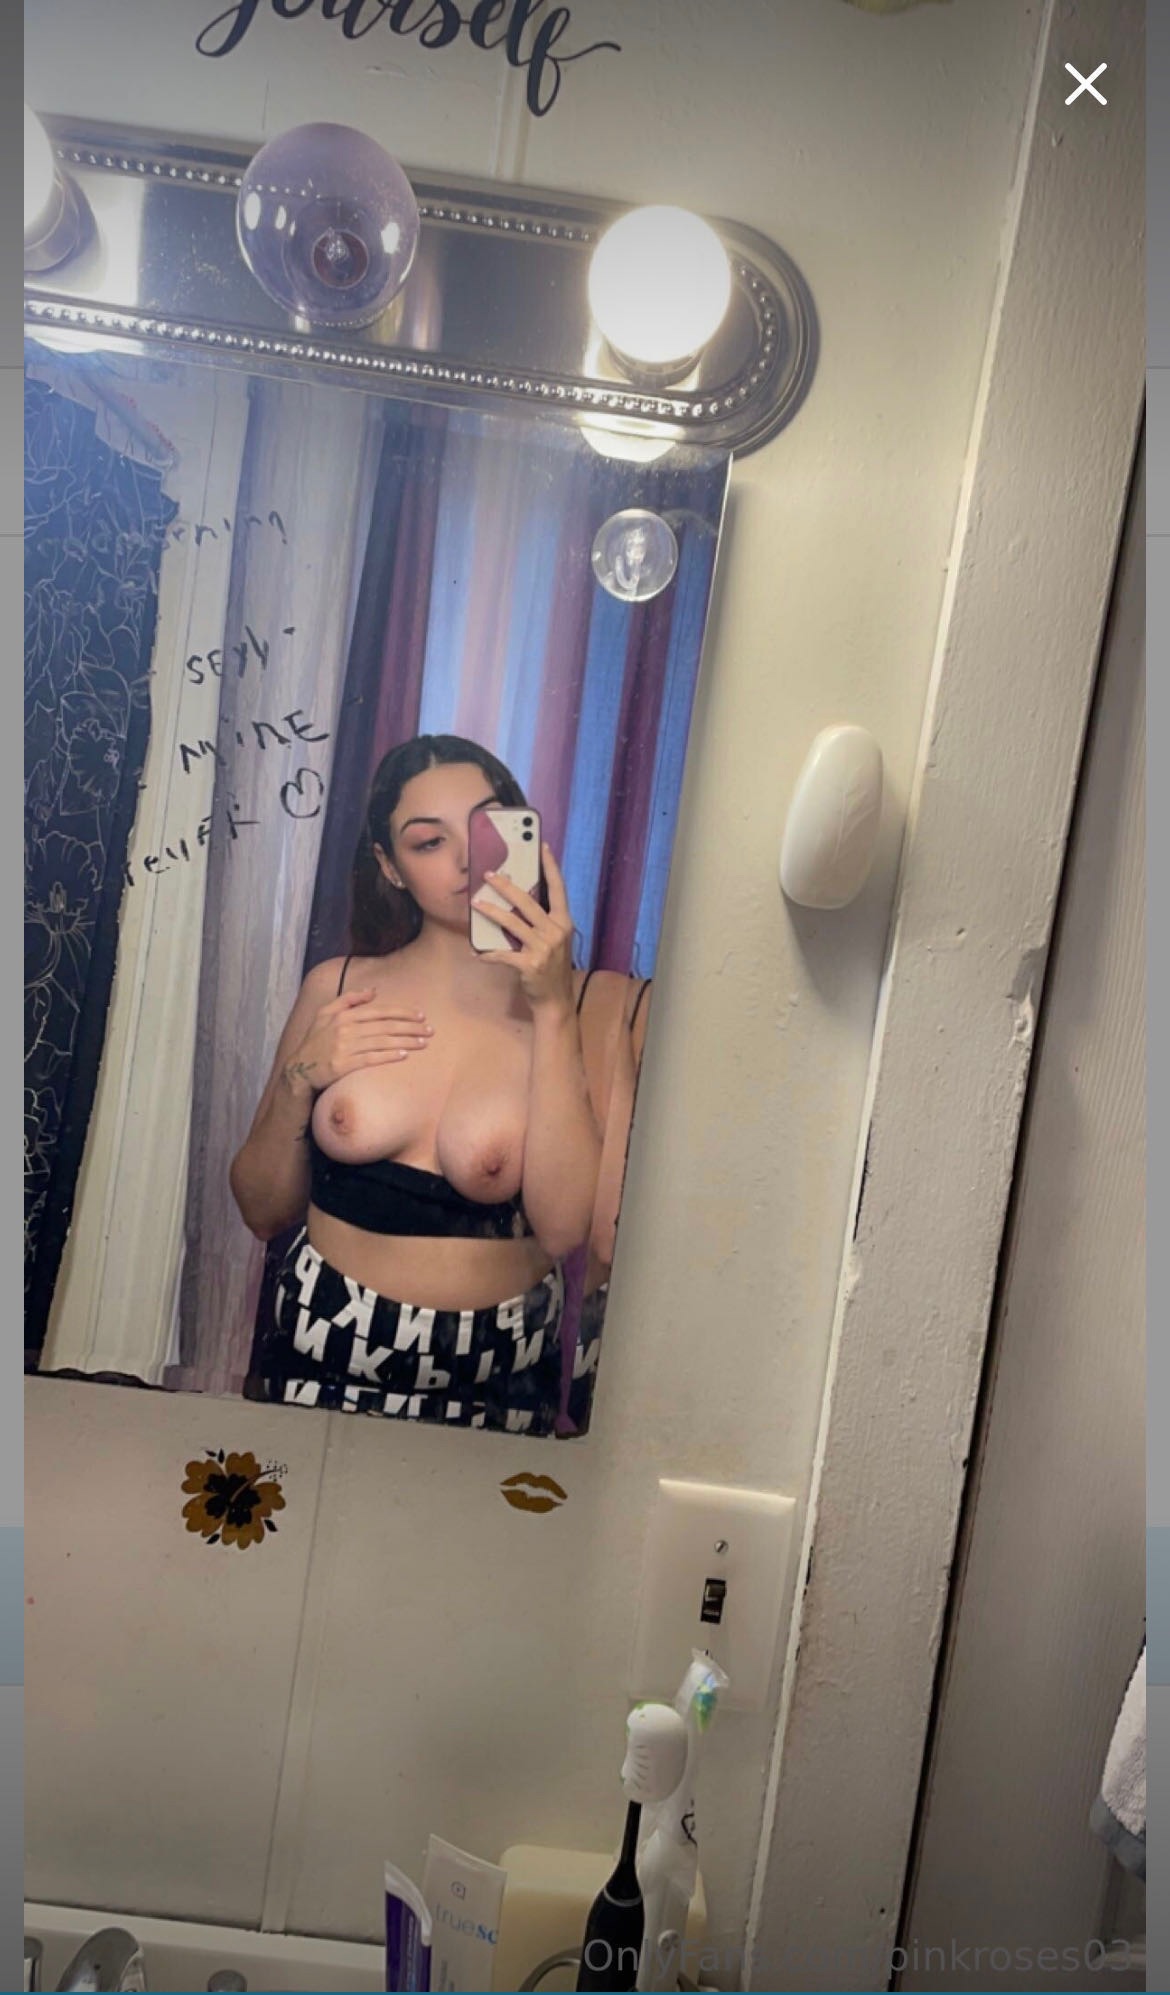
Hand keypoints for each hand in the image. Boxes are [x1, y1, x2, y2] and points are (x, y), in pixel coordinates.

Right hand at [282, 988, 431, 1093]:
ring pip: (382, 1042)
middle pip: (385, 1026)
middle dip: (410, 1027)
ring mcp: (344, 1047)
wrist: (299, 1069)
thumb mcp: (325, 1013)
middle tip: (430, 1030)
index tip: (420, 1016)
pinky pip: (371, 1059)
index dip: (402, 1012)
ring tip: (423, 1043)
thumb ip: (348, 999)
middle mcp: (346, 1029)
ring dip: (405, 1042)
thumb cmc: (315, 1040)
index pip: (379, 1011)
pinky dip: (388, 1056)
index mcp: (344, 1015)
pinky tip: (403, 1055)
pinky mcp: (343, 1064)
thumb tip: (373, 991)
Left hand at [473, 843, 575, 1010]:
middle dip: (506, 886)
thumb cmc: (552, 968)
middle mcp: (555, 932)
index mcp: (564, 922)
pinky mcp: (529, 964)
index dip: (550, 867)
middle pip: (527, 902)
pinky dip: (488, 953)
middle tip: (488, 874)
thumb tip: (519, 900)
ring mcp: (543, 948)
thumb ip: (543, 922)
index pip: (558, 889)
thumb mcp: (555, 941)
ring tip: (476, 903)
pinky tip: (477, 952)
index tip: (541, 847)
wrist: (556, 1000)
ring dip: (491, 912)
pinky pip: (503, 954)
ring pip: (512, 923)